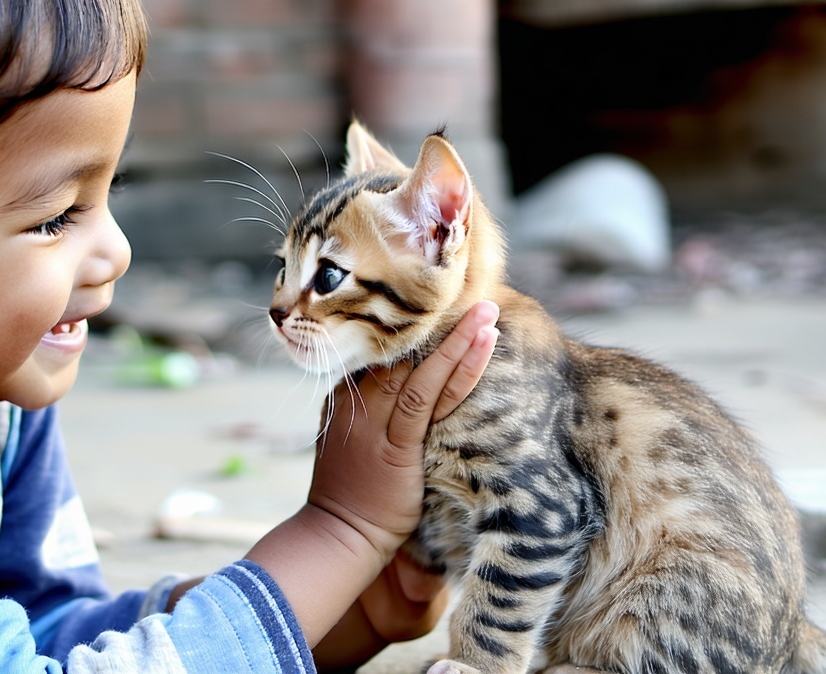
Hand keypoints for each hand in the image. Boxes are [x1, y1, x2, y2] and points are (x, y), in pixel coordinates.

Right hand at [244, 301, 496, 645]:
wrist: (336, 536)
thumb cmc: (350, 494)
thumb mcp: (354, 439)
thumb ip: (372, 409)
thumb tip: (405, 383)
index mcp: (345, 390)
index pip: (383, 344)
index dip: (416, 321)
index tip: (445, 297)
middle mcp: (357, 395)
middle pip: (401, 346)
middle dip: (437, 318)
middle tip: (473, 288)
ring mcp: (375, 418)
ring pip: (419, 364)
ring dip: (458, 334)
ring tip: (489, 307)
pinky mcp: (395, 442)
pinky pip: (430, 396)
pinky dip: (459, 366)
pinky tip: (482, 344)